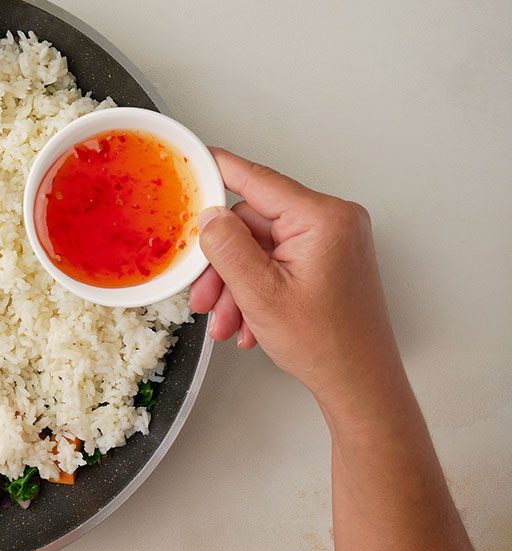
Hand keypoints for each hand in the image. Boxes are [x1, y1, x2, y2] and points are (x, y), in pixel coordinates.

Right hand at [189, 148, 400, 397]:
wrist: (360, 385)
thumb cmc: (326, 344)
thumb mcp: (260, 293)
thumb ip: (228, 246)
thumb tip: (209, 216)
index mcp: (322, 218)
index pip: (257, 180)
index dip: (217, 172)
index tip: (191, 165)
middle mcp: (332, 221)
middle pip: (252, 224)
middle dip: (223, 264)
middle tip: (202, 296)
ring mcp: (331, 241)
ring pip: (260, 248)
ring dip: (235, 284)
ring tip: (224, 321)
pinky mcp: (327, 260)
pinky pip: (277, 262)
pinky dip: (256, 290)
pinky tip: (247, 322)